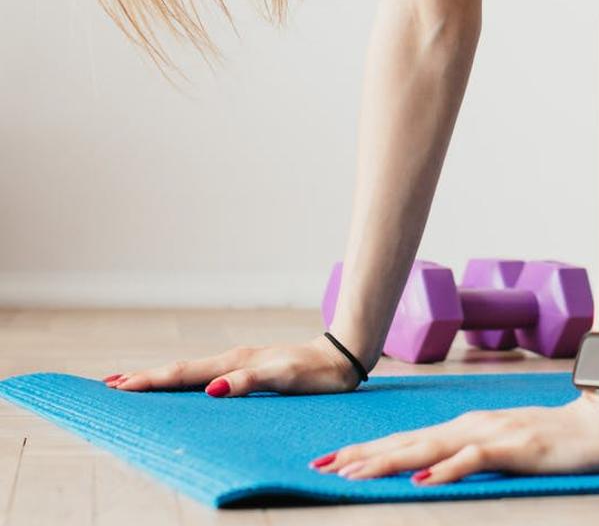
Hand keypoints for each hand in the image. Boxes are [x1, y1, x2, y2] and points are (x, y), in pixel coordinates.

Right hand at [101, 336, 362, 395]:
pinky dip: (184, 379)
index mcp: (234, 363)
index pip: (184, 374)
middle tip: (108, 384)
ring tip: (131, 382)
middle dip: (145, 378)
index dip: (151, 381)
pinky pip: (206, 374)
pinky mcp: (248, 368)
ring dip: (160, 377)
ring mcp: (239, 363)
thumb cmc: (315, 372)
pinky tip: (180, 384)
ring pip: (190, 371)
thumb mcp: (284, 378)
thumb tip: (212, 389)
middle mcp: (232, 361)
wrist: (342, 357)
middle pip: (180, 371)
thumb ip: (249, 382)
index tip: (119, 387)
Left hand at [310, 388, 598, 485]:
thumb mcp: (505, 448)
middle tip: (322, 468)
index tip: (330, 462)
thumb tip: (428, 470)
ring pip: (431, 447)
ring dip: (390, 461)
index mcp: (468, 427)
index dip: (368, 450)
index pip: (408, 440)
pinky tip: (425, 478)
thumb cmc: (555, 440)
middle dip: (363, 456)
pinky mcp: (516, 446)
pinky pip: (475, 459)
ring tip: (354, 474)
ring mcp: (494, 434)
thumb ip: (469, 455)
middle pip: (409, 442)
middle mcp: (473, 426)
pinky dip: (447, 468)